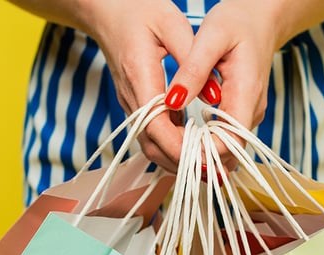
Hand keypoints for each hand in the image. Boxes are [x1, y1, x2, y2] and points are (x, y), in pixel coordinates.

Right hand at [78, 0, 195, 172]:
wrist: (107, 10)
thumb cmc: (138, 10)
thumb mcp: (171, 24)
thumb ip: (194, 60)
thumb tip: (217, 94)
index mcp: (139, 75)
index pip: (155, 124)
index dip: (178, 146)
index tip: (203, 157)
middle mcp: (131, 96)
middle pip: (151, 144)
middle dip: (180, 162)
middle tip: (212, 169)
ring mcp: (130, 103)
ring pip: (150, 144)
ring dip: (176, 158)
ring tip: (207, 165)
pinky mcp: (135, 104)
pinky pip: (151, 133)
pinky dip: (171, 146)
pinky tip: (194, 147)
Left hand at [163, 0, 284, 162]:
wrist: (260, 17)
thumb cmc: (237, 21)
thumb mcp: (211, 36)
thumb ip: (193, 70)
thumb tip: (172, 101)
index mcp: (246, 92)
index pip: (230, 142)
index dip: (202, 152)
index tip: (173, 145)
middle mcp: (251, 110)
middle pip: (226, 153)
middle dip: (195, 156)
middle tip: (163, 147)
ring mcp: (248, 113)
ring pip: (224, 149)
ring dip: (197, 151)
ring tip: (168, 142)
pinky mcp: (240, 112)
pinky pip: (222, 137)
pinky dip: (201, 141)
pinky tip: (180, 133)